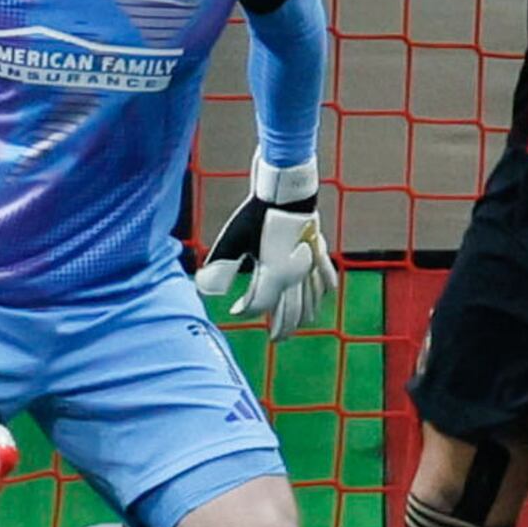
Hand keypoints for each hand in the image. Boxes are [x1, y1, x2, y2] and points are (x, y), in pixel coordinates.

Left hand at [194, 163, 338, 340]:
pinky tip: (322, 296)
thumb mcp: (233, 240)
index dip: (246, 311)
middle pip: (291, 311)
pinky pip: (324, 278)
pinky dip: (322, 290)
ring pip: (310, 299)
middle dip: (283, 327)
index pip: (261, 305)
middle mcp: (295, 275)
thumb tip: (203, 289)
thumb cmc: (256, 212)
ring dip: (303, 315)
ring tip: (298, 325)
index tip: (235, 312)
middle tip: (276, 338)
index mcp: (274, 274)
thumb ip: (221, 268)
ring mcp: (309, 264)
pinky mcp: (318, 251)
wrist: (286, 188)